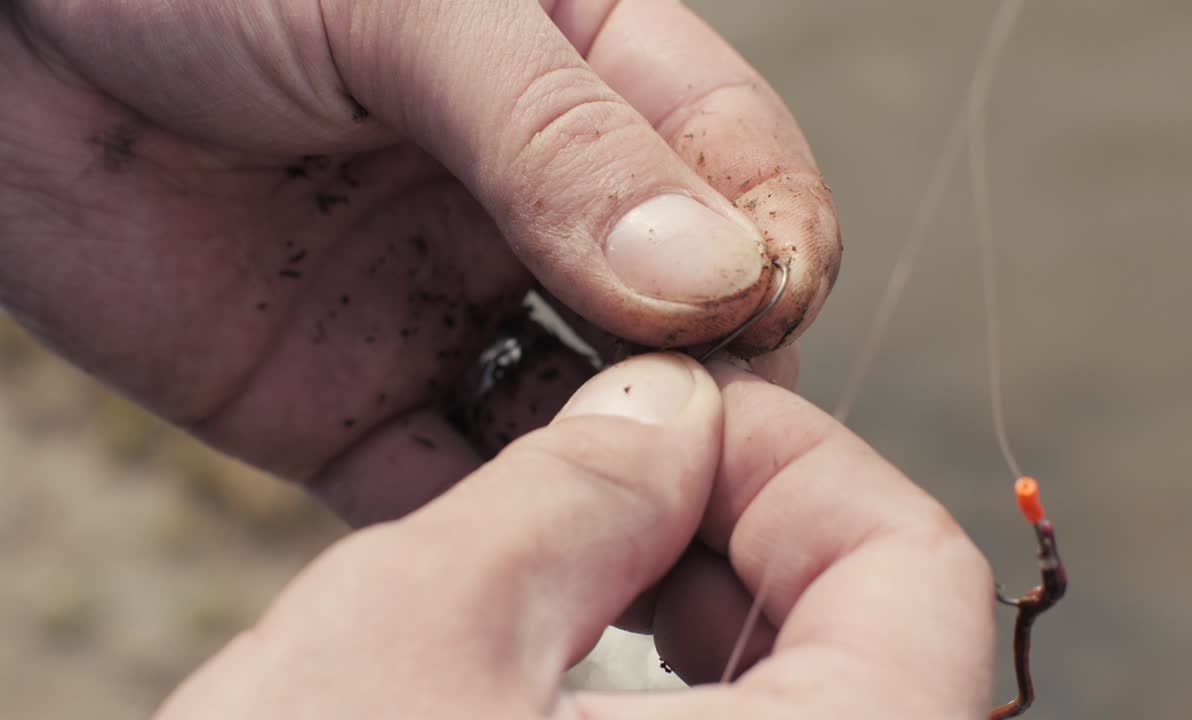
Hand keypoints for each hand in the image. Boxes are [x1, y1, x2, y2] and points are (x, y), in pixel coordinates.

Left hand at [0, 1, 839, 524]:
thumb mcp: (403, 3)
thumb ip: (555, 136)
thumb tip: (712, 278)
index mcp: (586, 78)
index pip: (737, 170)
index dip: (770, 243)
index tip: (758, 307)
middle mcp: (538, 207)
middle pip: (686, 317)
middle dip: (717, 382)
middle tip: (720, 445)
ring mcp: (452, 309)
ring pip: (588, 416)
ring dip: (631, 474)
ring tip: (657, 524)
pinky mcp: (356, 402)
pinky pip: (453, 483)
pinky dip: (501, 527)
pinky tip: (532, 548)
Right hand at [155, 354, 993, 718]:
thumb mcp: (413, 637)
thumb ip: (573, 490)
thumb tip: (664, 403)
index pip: (920, 578)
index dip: (794, 458)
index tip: (675, 416)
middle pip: (875, 648)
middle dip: (735, 532)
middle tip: (608, 483)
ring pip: (805, 716)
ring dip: (696, 622)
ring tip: (565, 579)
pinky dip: (671, 714)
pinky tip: (558, 690)